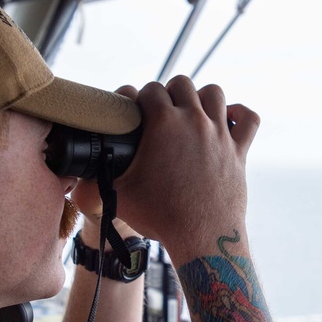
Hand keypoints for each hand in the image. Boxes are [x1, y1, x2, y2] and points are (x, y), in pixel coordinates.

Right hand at [111, 76, 258, 263]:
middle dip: (171, 93)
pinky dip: (239, 114)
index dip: (141, 99)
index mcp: (164, 124)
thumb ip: (94, 186)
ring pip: (215, 93)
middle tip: (163, 113)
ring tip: (191, 113)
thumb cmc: (161, 217)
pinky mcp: (240, 150)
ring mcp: (220, 134)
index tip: (138, 113)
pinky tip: (227, 123)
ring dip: (202, 98)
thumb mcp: (120, 197)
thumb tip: (74, 188)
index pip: (150, 90)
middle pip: (183, 84)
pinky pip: (248, 118)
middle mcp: (195, 121)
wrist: (203, 237)